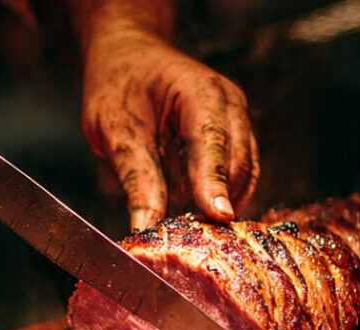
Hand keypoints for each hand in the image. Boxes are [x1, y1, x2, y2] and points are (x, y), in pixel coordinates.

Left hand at [81, 31, 258, 230]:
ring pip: (244, 173)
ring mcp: (236, 120)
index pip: (213, 139)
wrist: (126, 61)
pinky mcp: (233, 138)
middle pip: (238, 160)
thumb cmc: (118, 86)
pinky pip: (238, 175)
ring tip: (194, 231)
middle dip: (220, 199)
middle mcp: (228, 103)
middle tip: (196, 238)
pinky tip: (198, 215)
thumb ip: (135, 178)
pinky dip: (220, 196)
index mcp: (199, 89)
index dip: (215, 180)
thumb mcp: (115, 132)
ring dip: (223, 202)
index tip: (217, 215)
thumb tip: (146, 226)